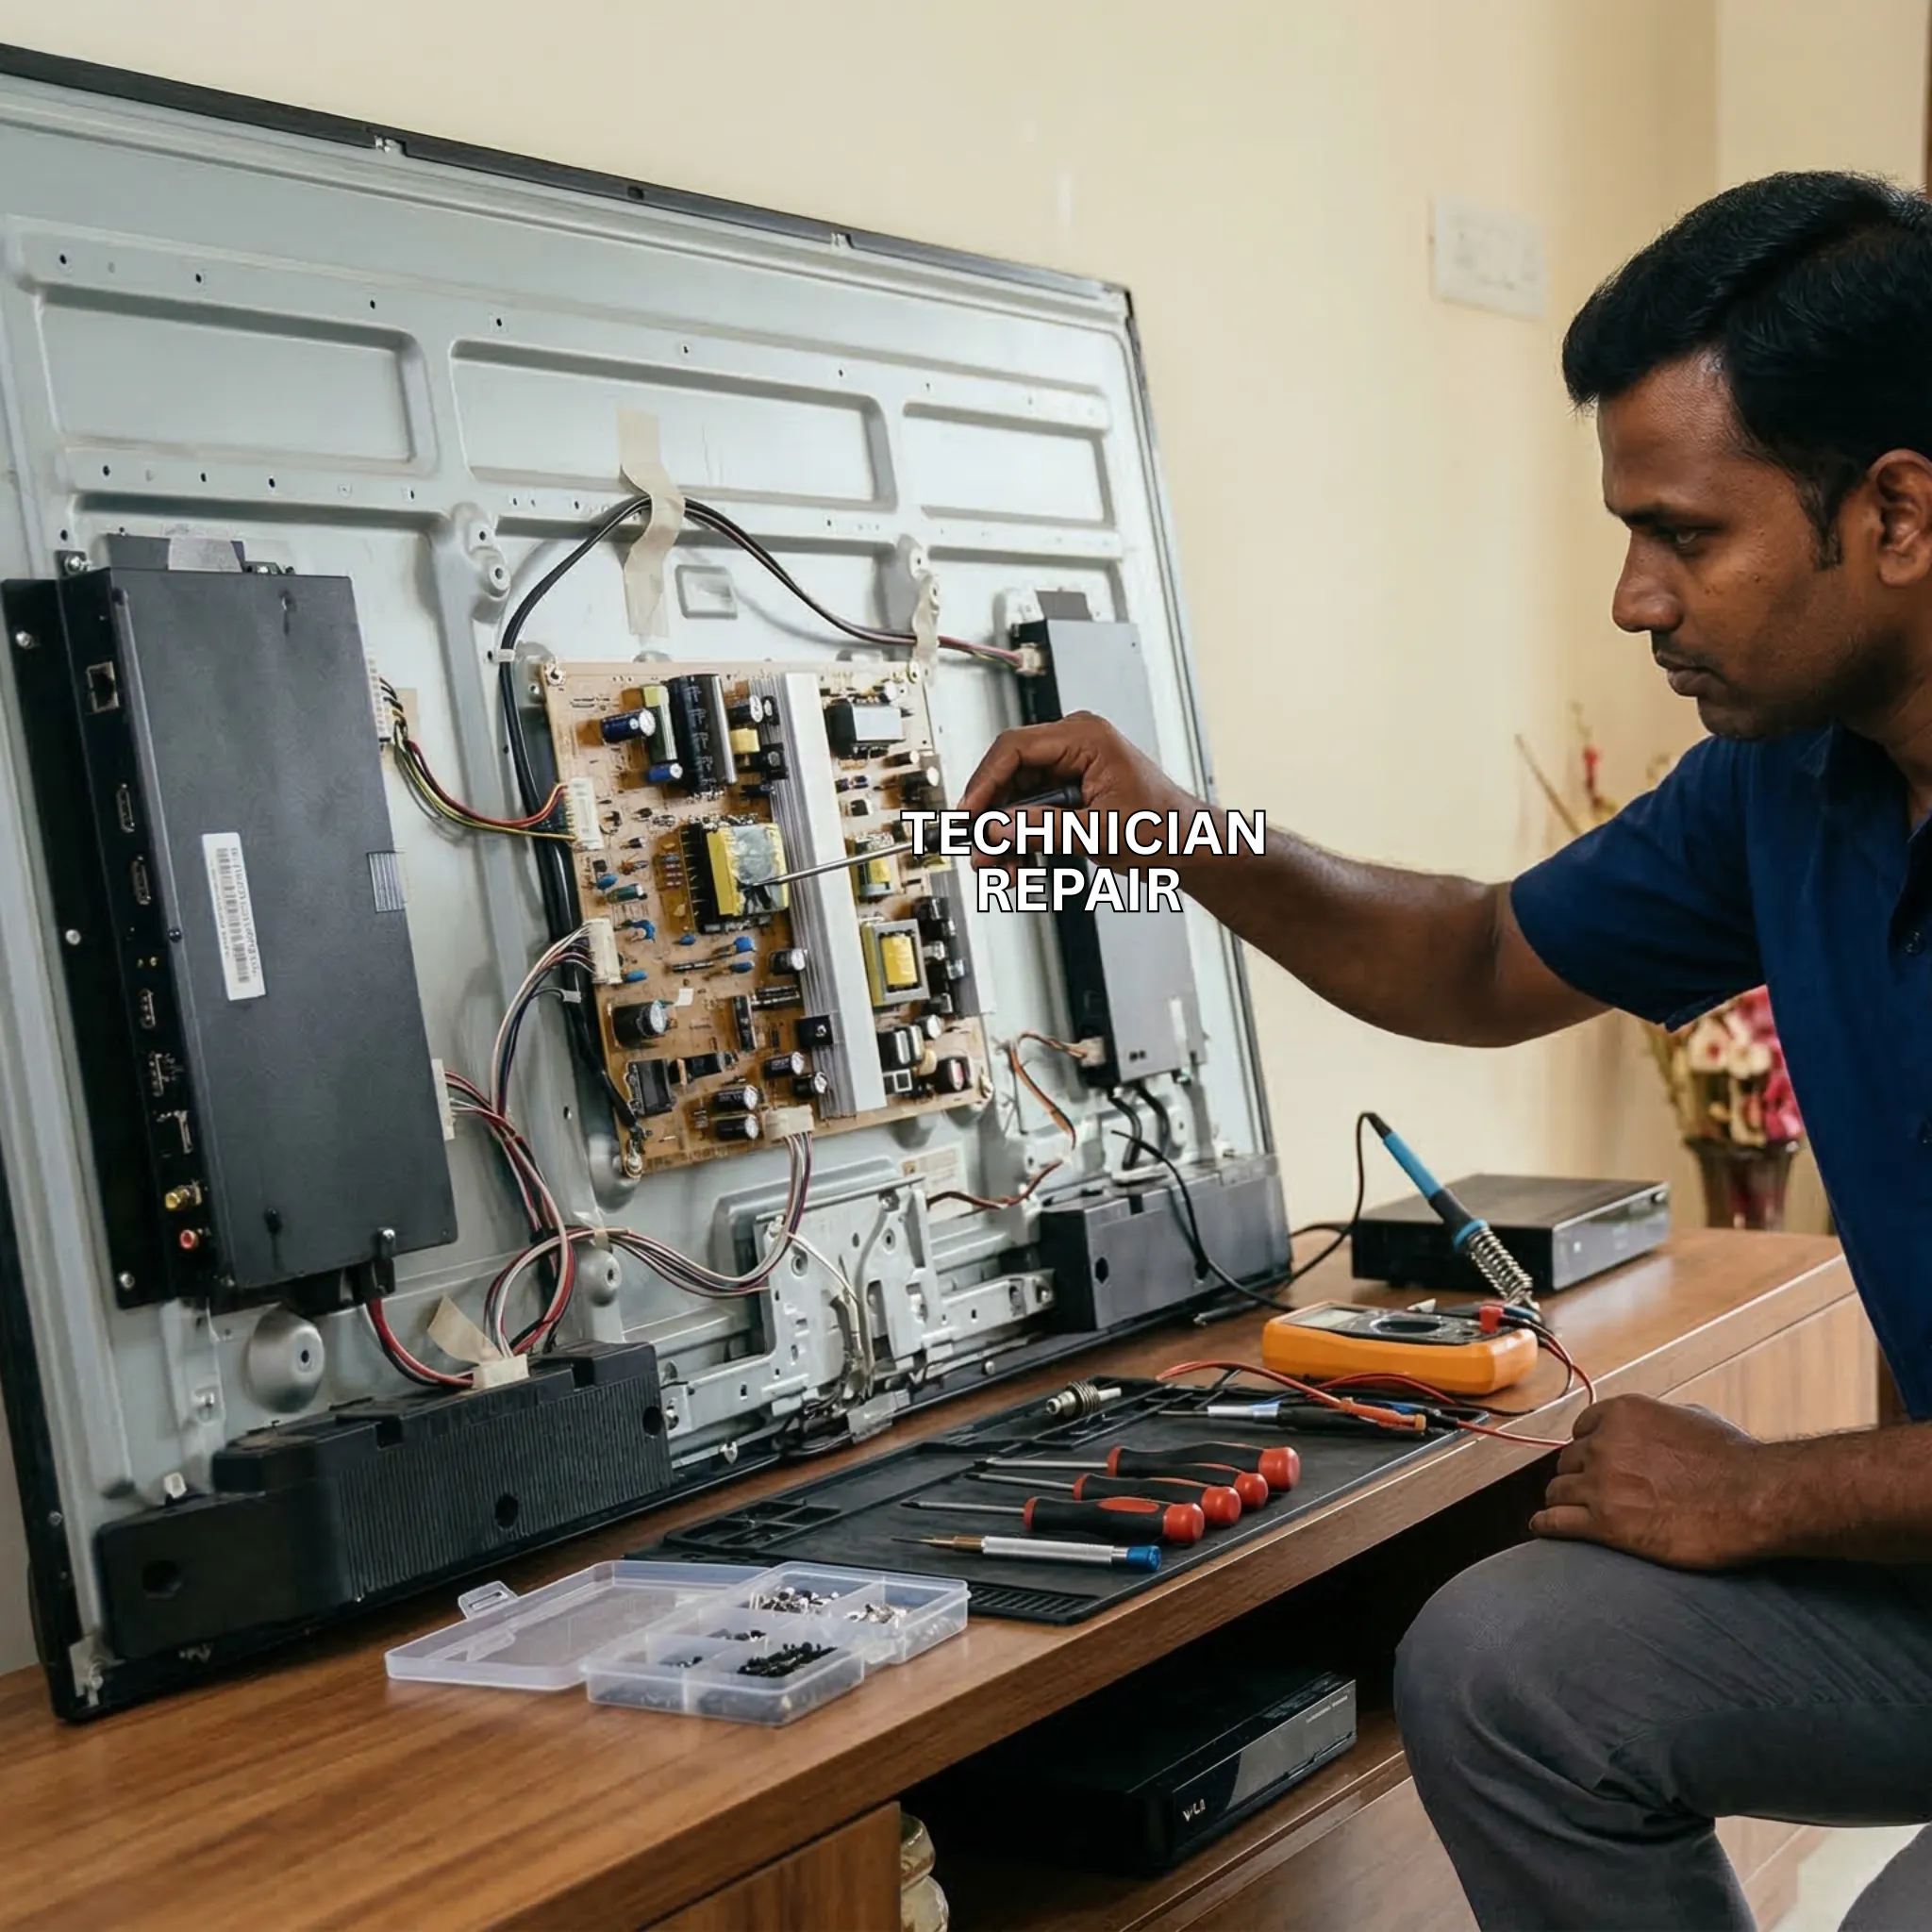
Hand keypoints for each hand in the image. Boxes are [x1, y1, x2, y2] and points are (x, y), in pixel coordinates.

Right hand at [957, 713, 1200, 871]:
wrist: (1190, 847)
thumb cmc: (1165, 830)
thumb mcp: (1097, 833)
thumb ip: (1041, 829)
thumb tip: (995, 828)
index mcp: (1087, 737)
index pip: (1015, 748)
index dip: (984, 782)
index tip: (968, 814)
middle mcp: (1075, 744)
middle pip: (1009, 772)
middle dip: (992, 816)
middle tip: (981, 850)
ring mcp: (1072, 764)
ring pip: (1015, 795)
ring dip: (1005, 832)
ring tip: (1004, 866)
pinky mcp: (1069, 788)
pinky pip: (1030, 807)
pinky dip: (1021, 835)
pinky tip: (1019, 861)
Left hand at [1531, 1394, 1769, 1568]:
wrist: (1755, 1498)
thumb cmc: (1735, 1460)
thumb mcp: (1692, 1418)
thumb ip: (1658, 1420)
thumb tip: (1652, 1428)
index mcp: (1623, 1414)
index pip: (1583, 1429)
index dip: (1588, 1447)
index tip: (1592, 1463)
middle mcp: (1604, 1443)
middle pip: (1568, 1460)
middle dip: (1577, 1475)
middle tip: (1586, 1492)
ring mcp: (1601, 1483)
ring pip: (1557, 1490)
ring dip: (1561, 1502)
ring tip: (1564, 1512)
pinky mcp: (1605, 1523)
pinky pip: (1556, 1522)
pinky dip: (1546, 1525)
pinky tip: (1544, 1528)